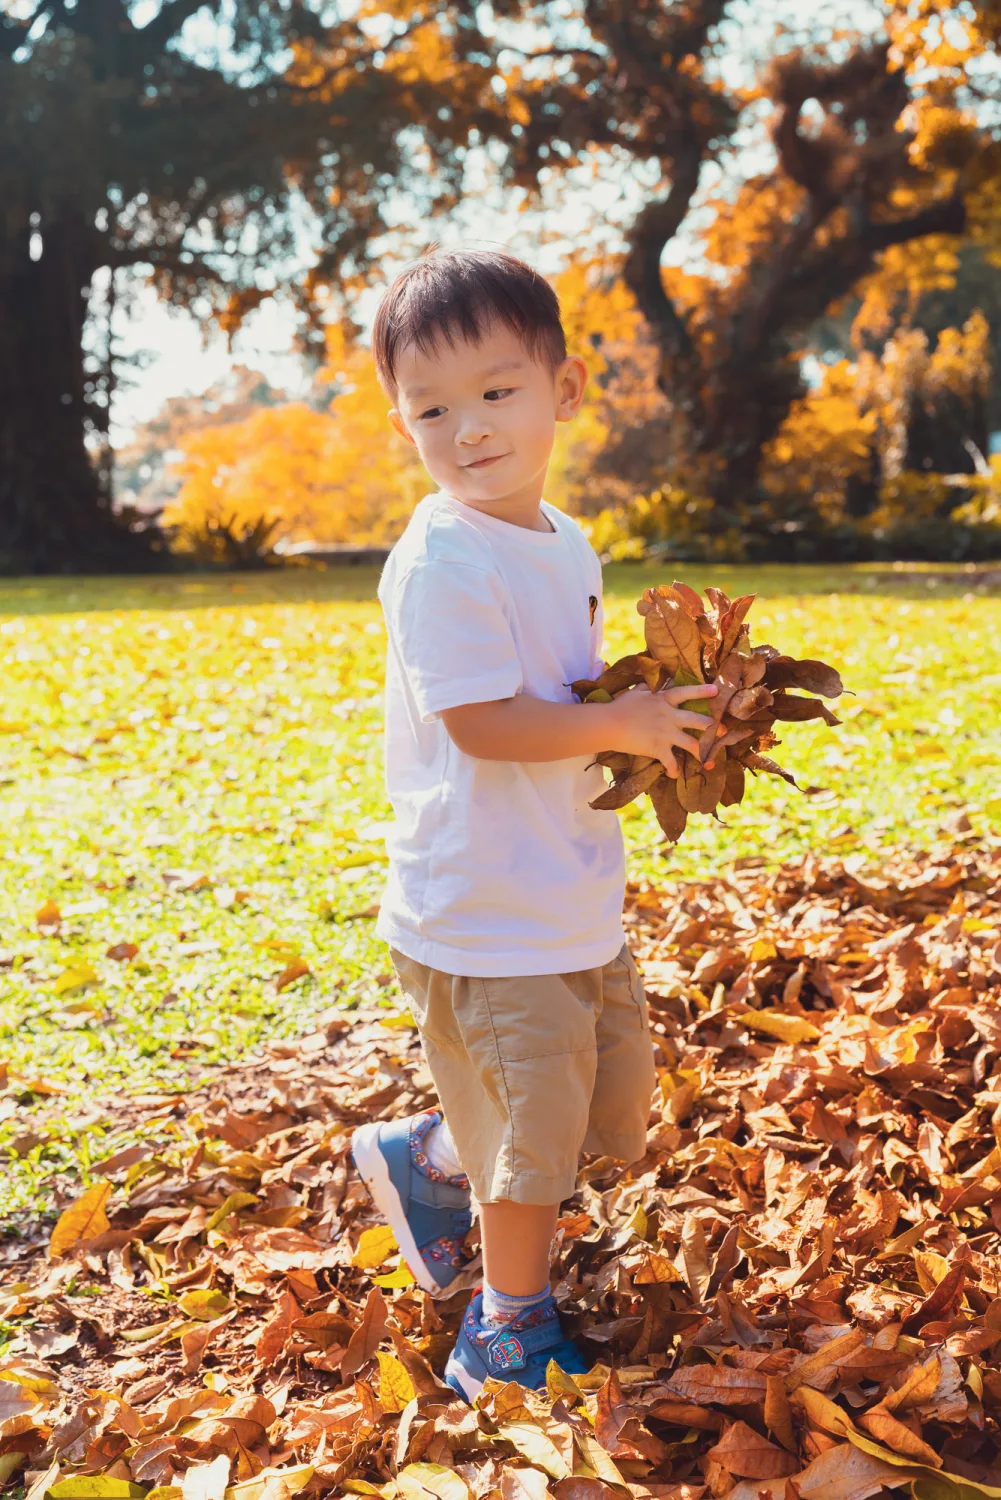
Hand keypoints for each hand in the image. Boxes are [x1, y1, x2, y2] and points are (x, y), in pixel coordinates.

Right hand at [604, 682, 718, 777]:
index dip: (702, 691)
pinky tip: (675, 776)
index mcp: (664, 700)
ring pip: (691, 744)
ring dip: (702, 753)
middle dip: (712, 727)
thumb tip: (647, 683)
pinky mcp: (658, 748)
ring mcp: (666, 733)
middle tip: (723, 731)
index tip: (716, 690)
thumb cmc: (620, 707)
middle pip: (697, 720)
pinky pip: (671, 762)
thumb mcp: (635, 693)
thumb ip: (645, 688)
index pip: (686, 693)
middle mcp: (669, 716)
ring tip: (710, 762)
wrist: (609, 724)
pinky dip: (673, 770)